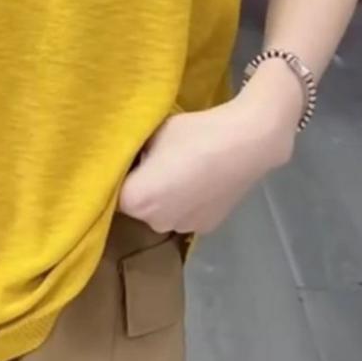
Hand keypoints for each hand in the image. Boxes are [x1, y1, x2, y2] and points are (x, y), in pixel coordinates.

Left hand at [119, 81, 298, 234]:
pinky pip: (185, 213)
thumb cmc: (195, 132)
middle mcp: (155, 222)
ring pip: (162, 211)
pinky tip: (200, 180)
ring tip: (182, 170)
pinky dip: (187, 201)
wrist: (249, 142)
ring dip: (164, 197)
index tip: (129, 158)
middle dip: (141, 186)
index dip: (120, 174)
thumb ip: (131, 151)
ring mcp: (183, 227)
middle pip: (137, 205)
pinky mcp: (206, 227)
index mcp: (135, 200)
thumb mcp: (151, 133)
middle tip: (156, 160)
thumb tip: (124, 157)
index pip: (111, 191)